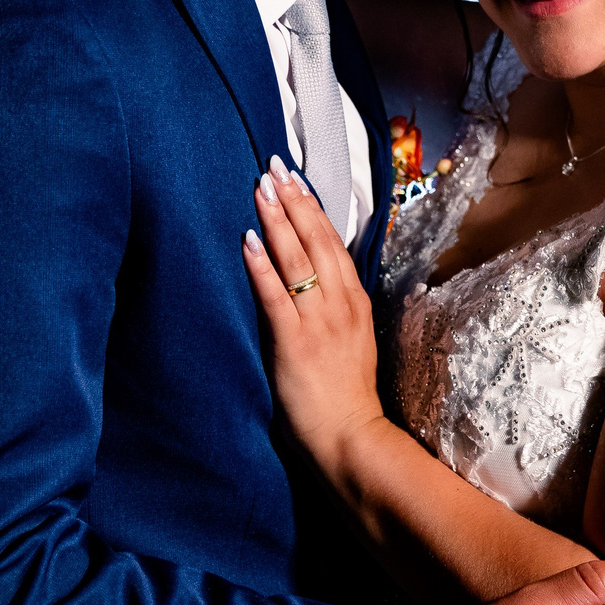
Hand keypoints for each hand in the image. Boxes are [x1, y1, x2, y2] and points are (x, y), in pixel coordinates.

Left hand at [242, 156, 385, 462]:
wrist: (351, 435)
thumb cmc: (347, 395)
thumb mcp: (353, 341)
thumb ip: (336, 309)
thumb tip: (316, 283)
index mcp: (355, 302)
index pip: (334, 243)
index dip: (314, 209)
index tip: (297, 180)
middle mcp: (340, 304)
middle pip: (317, 240)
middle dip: (294, 201)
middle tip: (275, 168)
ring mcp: (319, 321)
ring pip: (297, 259)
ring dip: (277, 220)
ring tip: (260, 189)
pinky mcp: (295, 341)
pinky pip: (276, 295)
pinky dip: (262, 265)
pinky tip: (248, 240)